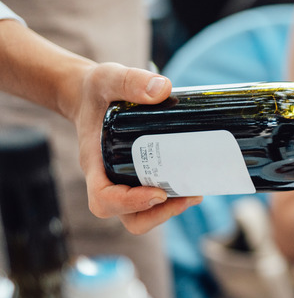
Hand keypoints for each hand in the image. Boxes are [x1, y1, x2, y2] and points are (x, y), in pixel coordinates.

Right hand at [73, 63, 201, 233]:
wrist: (94, 96)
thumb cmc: (97, 91)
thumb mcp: (108, 78)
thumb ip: (130, 81)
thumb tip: (163, 89)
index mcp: (95, 164)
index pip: (104, 199)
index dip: (130, 203)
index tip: (158, 193)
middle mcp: (108, 179)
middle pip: (129, 218)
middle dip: (159, 214)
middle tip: (189, 195)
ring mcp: (124, 182)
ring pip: (143, 215)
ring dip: (170, 210)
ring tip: (196, 191)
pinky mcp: (139, 178)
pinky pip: (154, 201)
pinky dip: (173, 197)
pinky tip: (194, 181)